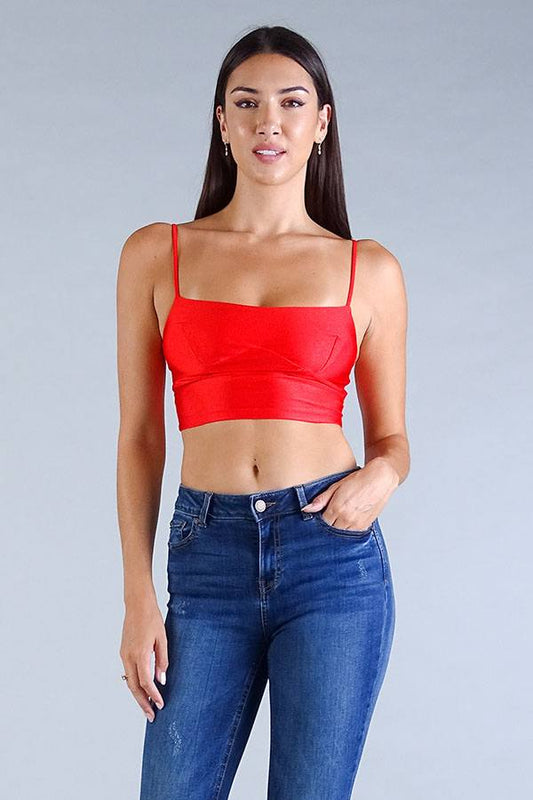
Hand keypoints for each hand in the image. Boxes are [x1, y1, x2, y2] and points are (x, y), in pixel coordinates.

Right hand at [119, 598, 168, 721]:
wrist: (137, 604)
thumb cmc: (152, 618)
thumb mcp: (162, 639)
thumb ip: (162, 660)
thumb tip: (161, 680)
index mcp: (140, 653)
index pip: (145, 682)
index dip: (153, 695)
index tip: (161, 704)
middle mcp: (128, 656)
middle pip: (134, 687)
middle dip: (142, 703)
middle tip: (151, 716)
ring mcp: (124, 654)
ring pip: (129, 681)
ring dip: (138, 695)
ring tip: (148, 706)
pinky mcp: (123, 652)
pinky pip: (128, 672)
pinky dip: (135, 684)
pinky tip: (142, 689)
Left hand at [301, 459, 398, 530]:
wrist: (380, 479)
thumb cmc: (358, 480)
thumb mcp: (336, 486)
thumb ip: (321, 500)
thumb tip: (306, 509)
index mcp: (337, 508)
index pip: (321, 523)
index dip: (319, 521)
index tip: (319, 516)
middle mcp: (347, 519)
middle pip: (330, 530)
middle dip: (327, 526)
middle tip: (328, 519)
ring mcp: (357, 524)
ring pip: (341, 534)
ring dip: (338, 529)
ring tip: (339, 518)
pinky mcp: (365, 526)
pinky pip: (352, 534)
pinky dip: (348, 530)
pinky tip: (348, 521)